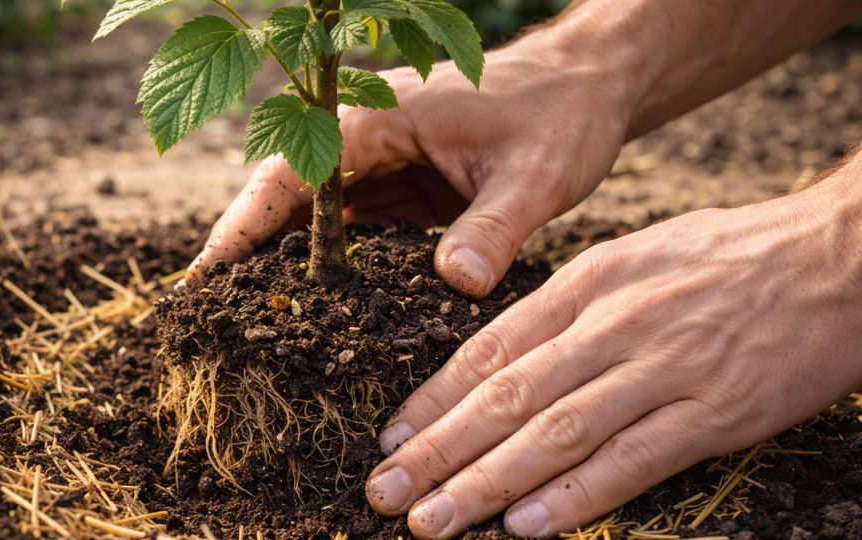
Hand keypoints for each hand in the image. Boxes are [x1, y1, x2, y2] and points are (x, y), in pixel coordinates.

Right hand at [190, 35, 633, 296]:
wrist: (589, 86)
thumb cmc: (561, 112)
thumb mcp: (536, 173)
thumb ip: (494, 228)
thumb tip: (454, 285)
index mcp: (377, 119)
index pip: (288, 175)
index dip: (240, 228)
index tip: (200, 279)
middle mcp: (364, 139)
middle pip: (283, 199)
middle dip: (245, 254)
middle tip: (206, 321)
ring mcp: (379, 163)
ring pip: (310, 218)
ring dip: (281, 265)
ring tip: (244, 326)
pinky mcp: (399, 187)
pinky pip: (349, 230)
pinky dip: (328, 267)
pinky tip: (316, 311)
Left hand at [365, 170, 861, 537]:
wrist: (837, 255)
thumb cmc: (728, 256)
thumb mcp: (633, 258)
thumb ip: (567, 305)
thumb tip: (502, 352)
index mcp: (585, 283)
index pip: (487, 349)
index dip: (432, 400)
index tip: (390, 440)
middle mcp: (612, 324)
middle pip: (506, 397)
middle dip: (437, 451)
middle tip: (385, 495)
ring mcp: (663, 368)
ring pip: (555, 433)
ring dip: (487, 483)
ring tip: (434, 522)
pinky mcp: (717, 411)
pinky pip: (633, 460)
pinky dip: (576, 496)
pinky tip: (527, 527)